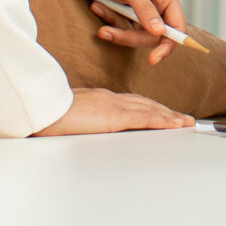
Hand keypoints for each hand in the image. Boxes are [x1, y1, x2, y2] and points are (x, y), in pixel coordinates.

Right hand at [33, 87, 192, 134]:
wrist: (40, 111)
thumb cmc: (47, 115)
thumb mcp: (68, 116)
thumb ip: (81, 118)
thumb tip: (84, 125)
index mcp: (99, 99)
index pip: (131, 103)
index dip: (148, 107)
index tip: (161, 112)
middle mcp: (110, 99)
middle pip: (145, 104)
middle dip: (164, 111)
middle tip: (181, 118)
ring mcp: (113, 106)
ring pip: (149, 110)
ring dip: (169, 116)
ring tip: (184, 122)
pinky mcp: (114, 117)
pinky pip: (145, 118)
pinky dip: (163, 121)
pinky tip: (175, 125)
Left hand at [53, 0, 187, 65]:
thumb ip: (144, 10)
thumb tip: (160, 32)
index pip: (177, 26)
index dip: (168, 44)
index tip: (153, 59)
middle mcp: (158, 4)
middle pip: (153, 36)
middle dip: (128, 35)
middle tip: (106, 31)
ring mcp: (142, 12)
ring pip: (135, 35)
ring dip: (114, 25)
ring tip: (97, 7)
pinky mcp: (127, 17)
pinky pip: (122, 30)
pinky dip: (109, 22)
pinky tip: (97, 7)